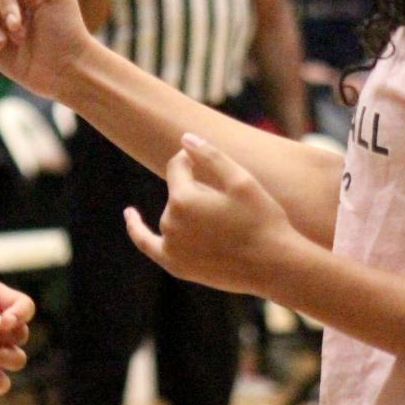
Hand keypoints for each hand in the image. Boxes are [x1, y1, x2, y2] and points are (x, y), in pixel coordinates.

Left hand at [124, 132, 290, 293]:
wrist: (274, 266)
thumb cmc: (262, 220)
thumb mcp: (241, 180)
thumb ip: (210, 155)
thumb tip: (184, 138)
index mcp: (183, 199)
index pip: (177, 166)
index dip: (194, 160)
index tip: (212, 163)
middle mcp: (170, 223)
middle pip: (178, 192)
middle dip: (198, 190)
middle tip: (231, 204)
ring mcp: (171, 246)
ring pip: (173, 214)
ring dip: (189, 210)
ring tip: (223, 219)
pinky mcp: (176, 265)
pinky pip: (147, 243)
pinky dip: (136, 228)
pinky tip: (130, 214)